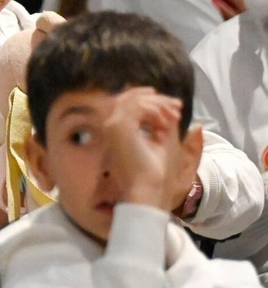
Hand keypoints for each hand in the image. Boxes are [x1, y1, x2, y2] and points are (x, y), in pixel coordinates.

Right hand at [102, 86, 185, 209]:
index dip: (151, 100)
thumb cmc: (154, 172)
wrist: (147, 189)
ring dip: (157, 104)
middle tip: (177, 106)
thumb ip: (163, 122)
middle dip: (156, 98)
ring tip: (174, 116)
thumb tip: (168, 106)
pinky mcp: (118, 126)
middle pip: (130, 98)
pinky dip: (154, 110)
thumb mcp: (163, 141)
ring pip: (133, 99)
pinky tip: (165, 122)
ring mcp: (112, 125)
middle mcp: (111, 126)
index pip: (129, 104)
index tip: (173, 106)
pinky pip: (136, 107)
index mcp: (119, 131)